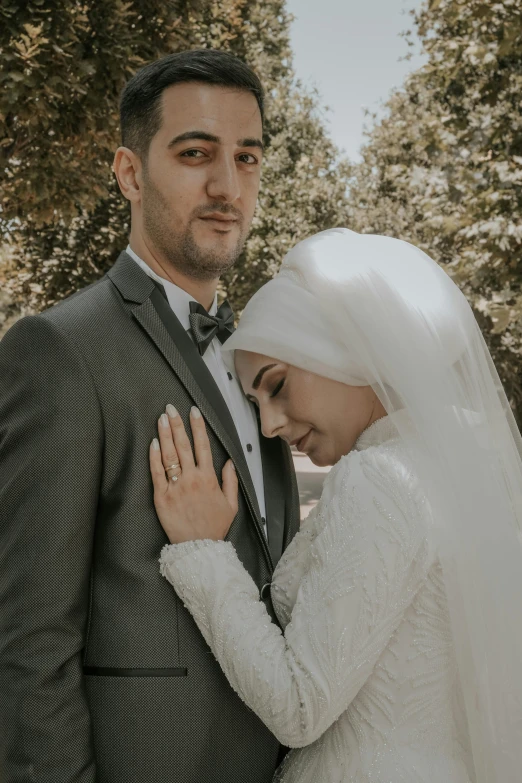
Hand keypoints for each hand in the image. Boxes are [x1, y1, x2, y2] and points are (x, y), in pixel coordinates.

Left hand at [149, 404, 238, 543]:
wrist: (199, 549)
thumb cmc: (215, 527)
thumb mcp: (231, 505)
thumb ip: (230, 481)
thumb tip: (229, 462)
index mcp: (209, 479)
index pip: (203, 446)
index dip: (198, 427)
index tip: (193, 411)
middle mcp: (192, 479)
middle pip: (184, 446)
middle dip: (177, 424)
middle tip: (171, 407)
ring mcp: (176, 487)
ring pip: (170, 455)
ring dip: (165, 434)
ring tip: (161, 418)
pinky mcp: (162, 497)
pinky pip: (157, 473)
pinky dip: (155, 456)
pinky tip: (153, 442)